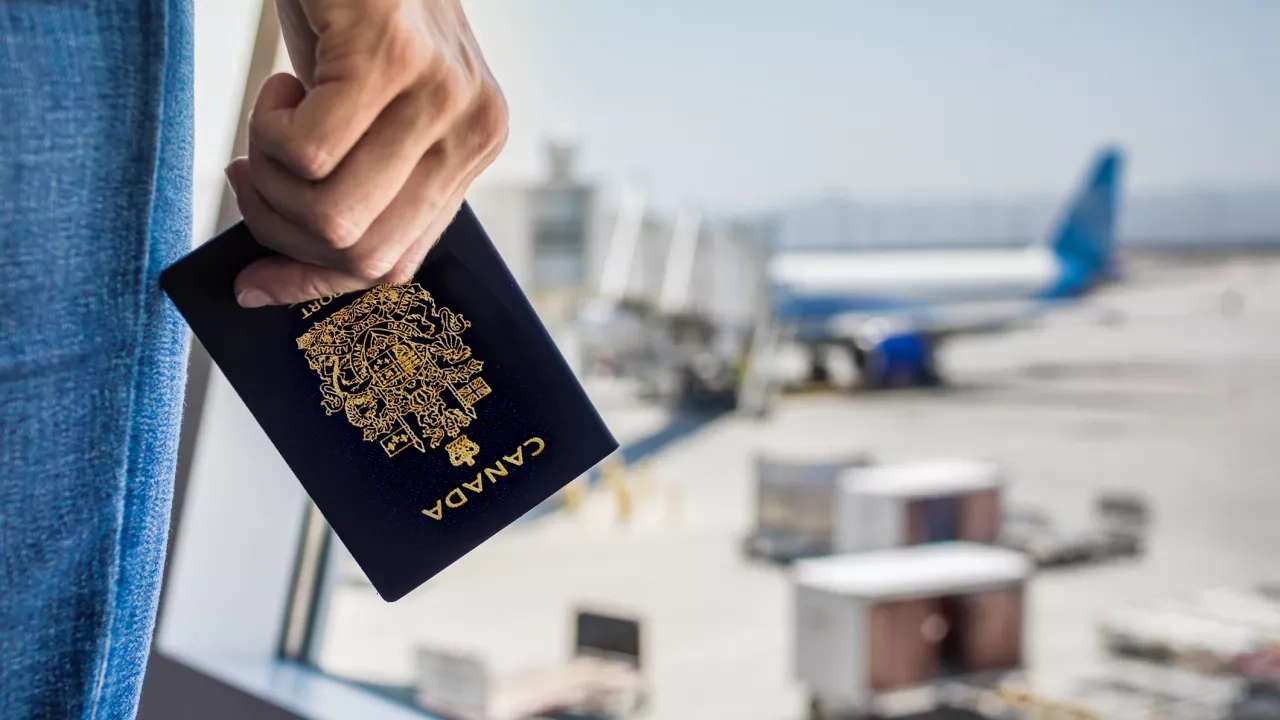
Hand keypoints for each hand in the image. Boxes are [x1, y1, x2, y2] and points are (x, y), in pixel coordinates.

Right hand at [227, 0, 507, 306]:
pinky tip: (284, 80)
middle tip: (250, 172)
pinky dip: (265, 125)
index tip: (252, 283)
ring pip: (331, 215)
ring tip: (271, 118)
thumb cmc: (351, 25)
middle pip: (360, 253)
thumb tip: (273, 283)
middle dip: (280, 230)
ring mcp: (438, 96)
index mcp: (472, 152)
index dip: (315, 286)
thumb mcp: (367, 118)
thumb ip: (356, 191)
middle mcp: (471, 131)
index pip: (398, 265)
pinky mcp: (388, 59)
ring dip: (269, 178)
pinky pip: (305, 153)